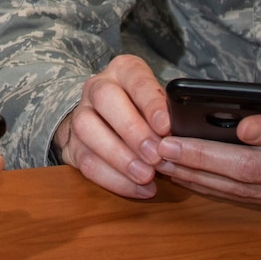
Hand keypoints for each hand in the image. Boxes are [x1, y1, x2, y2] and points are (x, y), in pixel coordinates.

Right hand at [53, 55, 171, 198]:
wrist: (106, 120)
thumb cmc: (144, 111)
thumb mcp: (160, 103)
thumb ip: (170, 114)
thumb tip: (188, 136)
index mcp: (123, 71)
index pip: (136, 79)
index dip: (151, 103)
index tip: (166, 127)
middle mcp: (97, 88)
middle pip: (105, 99)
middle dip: (132, 130)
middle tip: (155, 155)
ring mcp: (80, 115)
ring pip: (88, 130)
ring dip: (120, 157)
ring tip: (146, 175)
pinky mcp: (72, 144)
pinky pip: (87, 162)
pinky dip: (114, 179)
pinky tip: (138, 188)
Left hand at [154, 72, 260, 213]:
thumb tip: (251, 107)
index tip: (242, 127)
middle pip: (258, 170)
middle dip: (206, 160)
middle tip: (165, 148)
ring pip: (249, 191)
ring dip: (203, 178)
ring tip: (165, 163)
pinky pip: (256, 200)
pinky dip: (221, 189)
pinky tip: (192, 178)